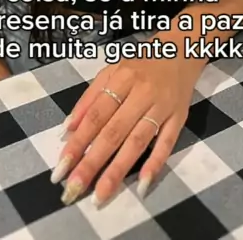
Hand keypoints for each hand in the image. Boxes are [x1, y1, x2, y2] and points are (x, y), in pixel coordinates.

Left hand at [51, 32, 204, 205]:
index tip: (60, 169)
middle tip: (73, 190)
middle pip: (113, 132)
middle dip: (92, 163)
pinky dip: (155, 164)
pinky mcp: (179, 118)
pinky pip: (167, 143)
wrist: (182, 47)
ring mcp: (162, 106)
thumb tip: (68, 130)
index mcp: (121, 78)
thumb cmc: (140, 62)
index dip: (77, 142)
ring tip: (100, 195)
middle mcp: (141, 93)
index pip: (95, 115)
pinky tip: (141, 185)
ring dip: (118, 170)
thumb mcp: (111, 70)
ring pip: (138, 141)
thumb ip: (89, 98)